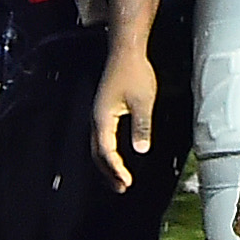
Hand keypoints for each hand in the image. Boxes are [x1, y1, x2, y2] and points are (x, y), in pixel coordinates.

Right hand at [89, 39, 157, 192]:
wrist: (126, 51)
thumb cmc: (134, 73)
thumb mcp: (143, 101)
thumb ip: (142, 127)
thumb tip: (141, 150)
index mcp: (103, 118)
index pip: (106, 151)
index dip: (115, 169)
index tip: (127, 182)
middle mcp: (96, 118)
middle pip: (97, 153)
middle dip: (108, 173)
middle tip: (121, 188)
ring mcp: (98, 114)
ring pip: (97, 146)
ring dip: (107, 164)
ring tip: (118, 178)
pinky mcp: (103, 110)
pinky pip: (101, 137)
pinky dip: (107, 152)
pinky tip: (116, 155)